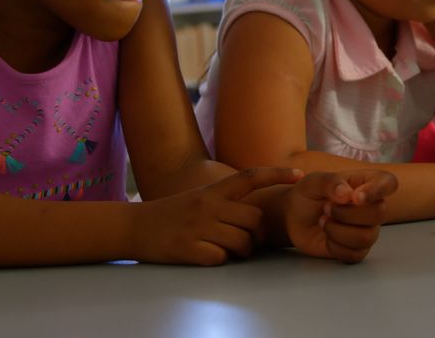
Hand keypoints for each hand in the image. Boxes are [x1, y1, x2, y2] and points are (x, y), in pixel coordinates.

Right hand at [132, 167, 302, 265]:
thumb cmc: (173, 214)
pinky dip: (220, 260)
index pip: (250, 177)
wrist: (134, 226)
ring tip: (228, 250)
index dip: (276, 174)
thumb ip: (227, 201)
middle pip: (254, 219)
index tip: (300, 175)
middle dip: (257, 234)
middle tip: (247, 241)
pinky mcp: (188, 248)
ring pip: (242, 241)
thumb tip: (257, 214)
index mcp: (213, 191)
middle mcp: (208, 205)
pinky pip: (220, 258)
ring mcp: (198, 226)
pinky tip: (208, 255)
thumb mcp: (200, 198)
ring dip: (242, 251)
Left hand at [285, 170, 397, 263]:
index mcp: (366, 183)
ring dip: (338, 231)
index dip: (378, 190)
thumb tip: (347, 194)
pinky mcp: (357, 249)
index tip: (356, 197)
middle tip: (326, 208)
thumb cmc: (308, 194)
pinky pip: (355, 254)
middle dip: (347, 213)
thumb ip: (330, 183)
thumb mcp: (313, 182)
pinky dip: (335, 246)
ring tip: (323, 222)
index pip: (388, 183)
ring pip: (366, 237)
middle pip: (379, 213)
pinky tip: (326, 237)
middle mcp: (371, 206)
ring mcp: (367, 229)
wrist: (294, 217)